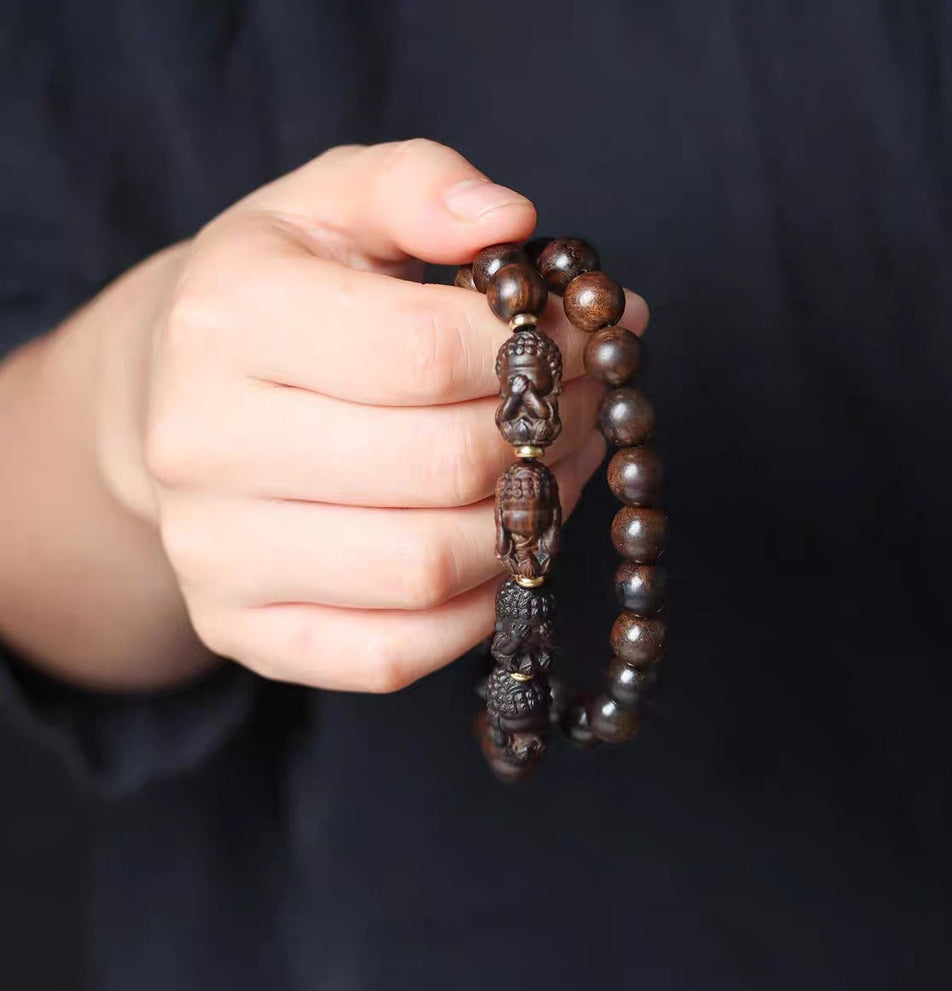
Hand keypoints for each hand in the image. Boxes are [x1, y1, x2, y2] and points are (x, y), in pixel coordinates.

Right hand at [102, 140, 647, 691]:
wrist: (179, 397)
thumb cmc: (280, 298)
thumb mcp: (335, 204)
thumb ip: (421, 186)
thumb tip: (510, 219)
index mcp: (227, 318)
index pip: (426, 352)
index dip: (535, 354)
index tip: (581, 342)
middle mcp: (201, 443)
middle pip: (440, 466)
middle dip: (547, 439)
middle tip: (583, 412)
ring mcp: (214, 551)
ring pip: (427, 569)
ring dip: (527, 526)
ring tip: (550, 475)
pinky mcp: (241, 628)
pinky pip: (392, 654)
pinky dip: (474, 612)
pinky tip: (494, 551)